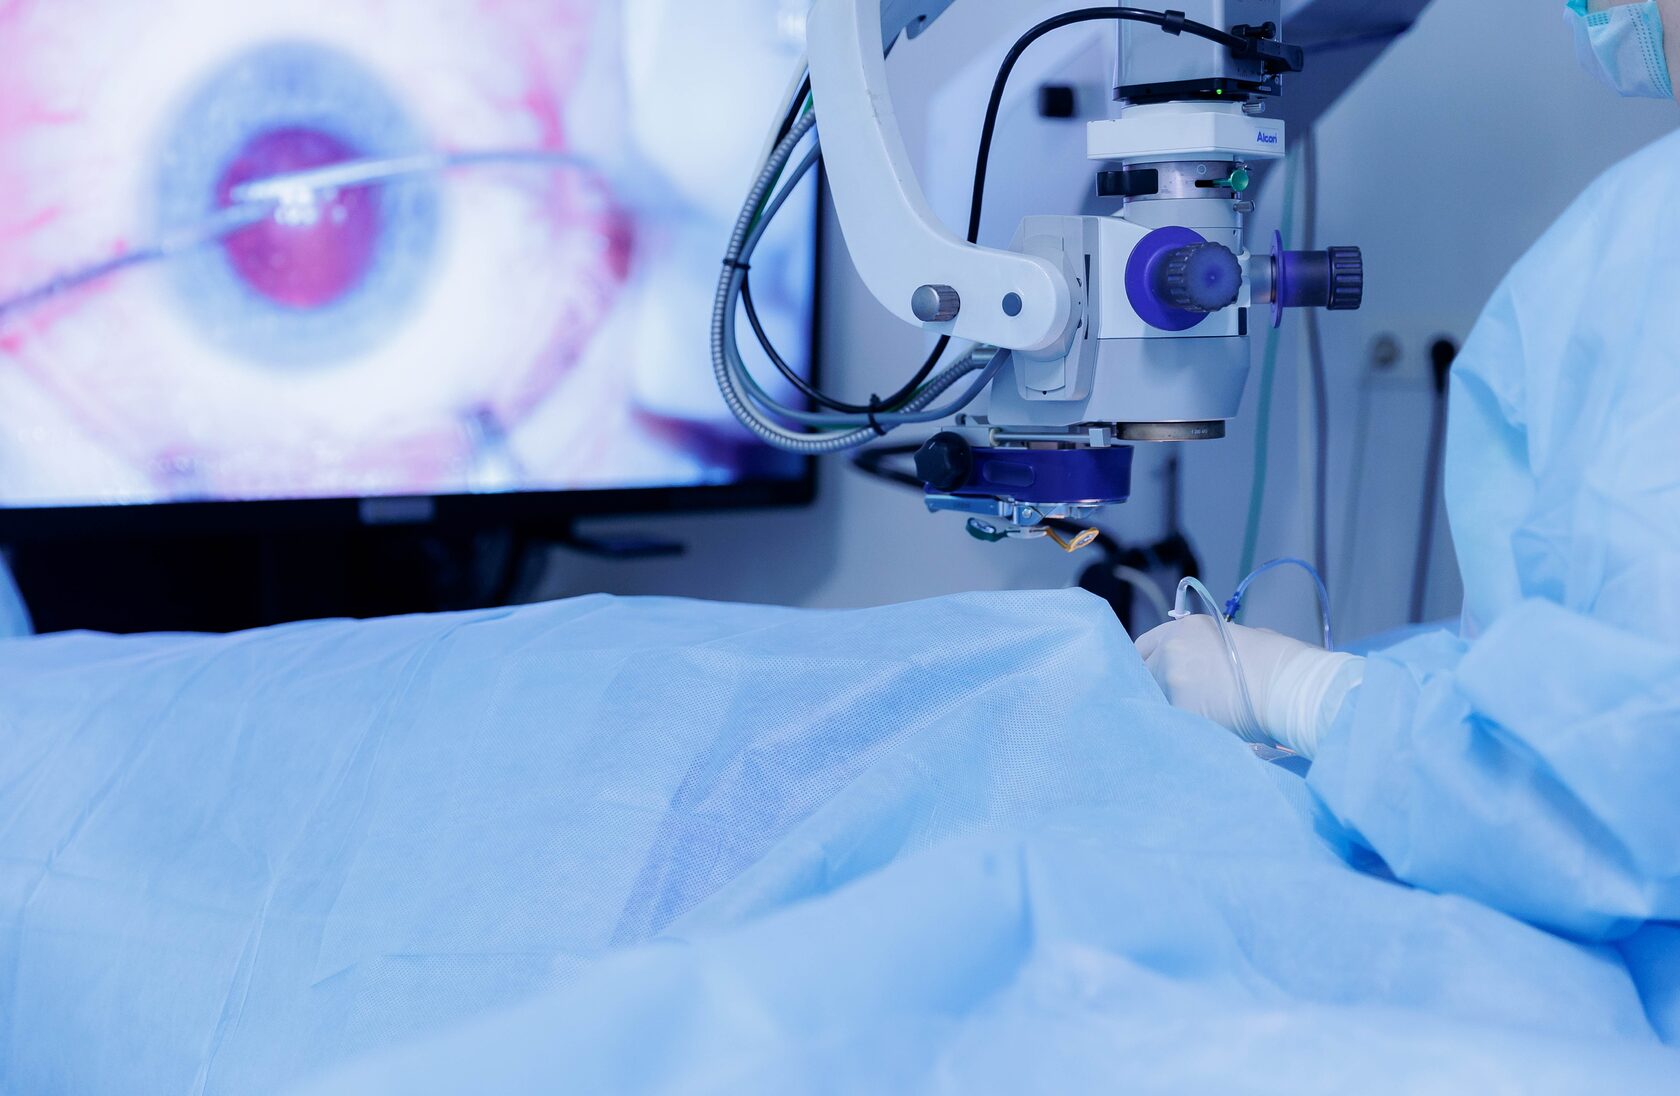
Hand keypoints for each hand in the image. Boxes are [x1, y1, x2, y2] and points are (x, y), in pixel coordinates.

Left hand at [1135, 615, 1363, 757]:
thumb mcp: (1237, 640)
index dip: (1146, 664)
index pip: (1143, 647)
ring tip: (1193, 721)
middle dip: (1153, 689)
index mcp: (1185, 628)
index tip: (1151, 679)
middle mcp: (1171, 649)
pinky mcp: (1179, 709)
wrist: (1291, 686)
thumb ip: (1207, 650)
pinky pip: (1170, 722)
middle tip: (1173, 705)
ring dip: (1167, 710)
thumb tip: (1201, 664)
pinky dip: (1181, 729)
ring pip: (1153, 700)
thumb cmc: (1277, 662)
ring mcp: (1171, 679)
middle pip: (1142, 674)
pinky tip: (1199, 733)